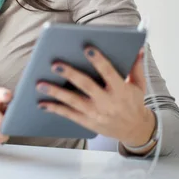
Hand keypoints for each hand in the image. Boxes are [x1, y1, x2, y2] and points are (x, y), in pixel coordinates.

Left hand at [37, 47, 155, 147]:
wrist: (135, 130)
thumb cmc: (133, 103)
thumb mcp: (138, 85)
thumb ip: (136, 67)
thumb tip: (139, 48)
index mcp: (120, 90)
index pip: (109, 72)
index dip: (98, 60)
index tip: (87, 48)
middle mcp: (107, 102)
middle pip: (86, 86)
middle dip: (70, 74)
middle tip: (55, 64)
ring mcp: (96, 113)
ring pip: (73, 101)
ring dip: (56, 92)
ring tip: (40, 83)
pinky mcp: (87, 122)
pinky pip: (68, 114)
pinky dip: (54, 108)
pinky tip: (41, 103)